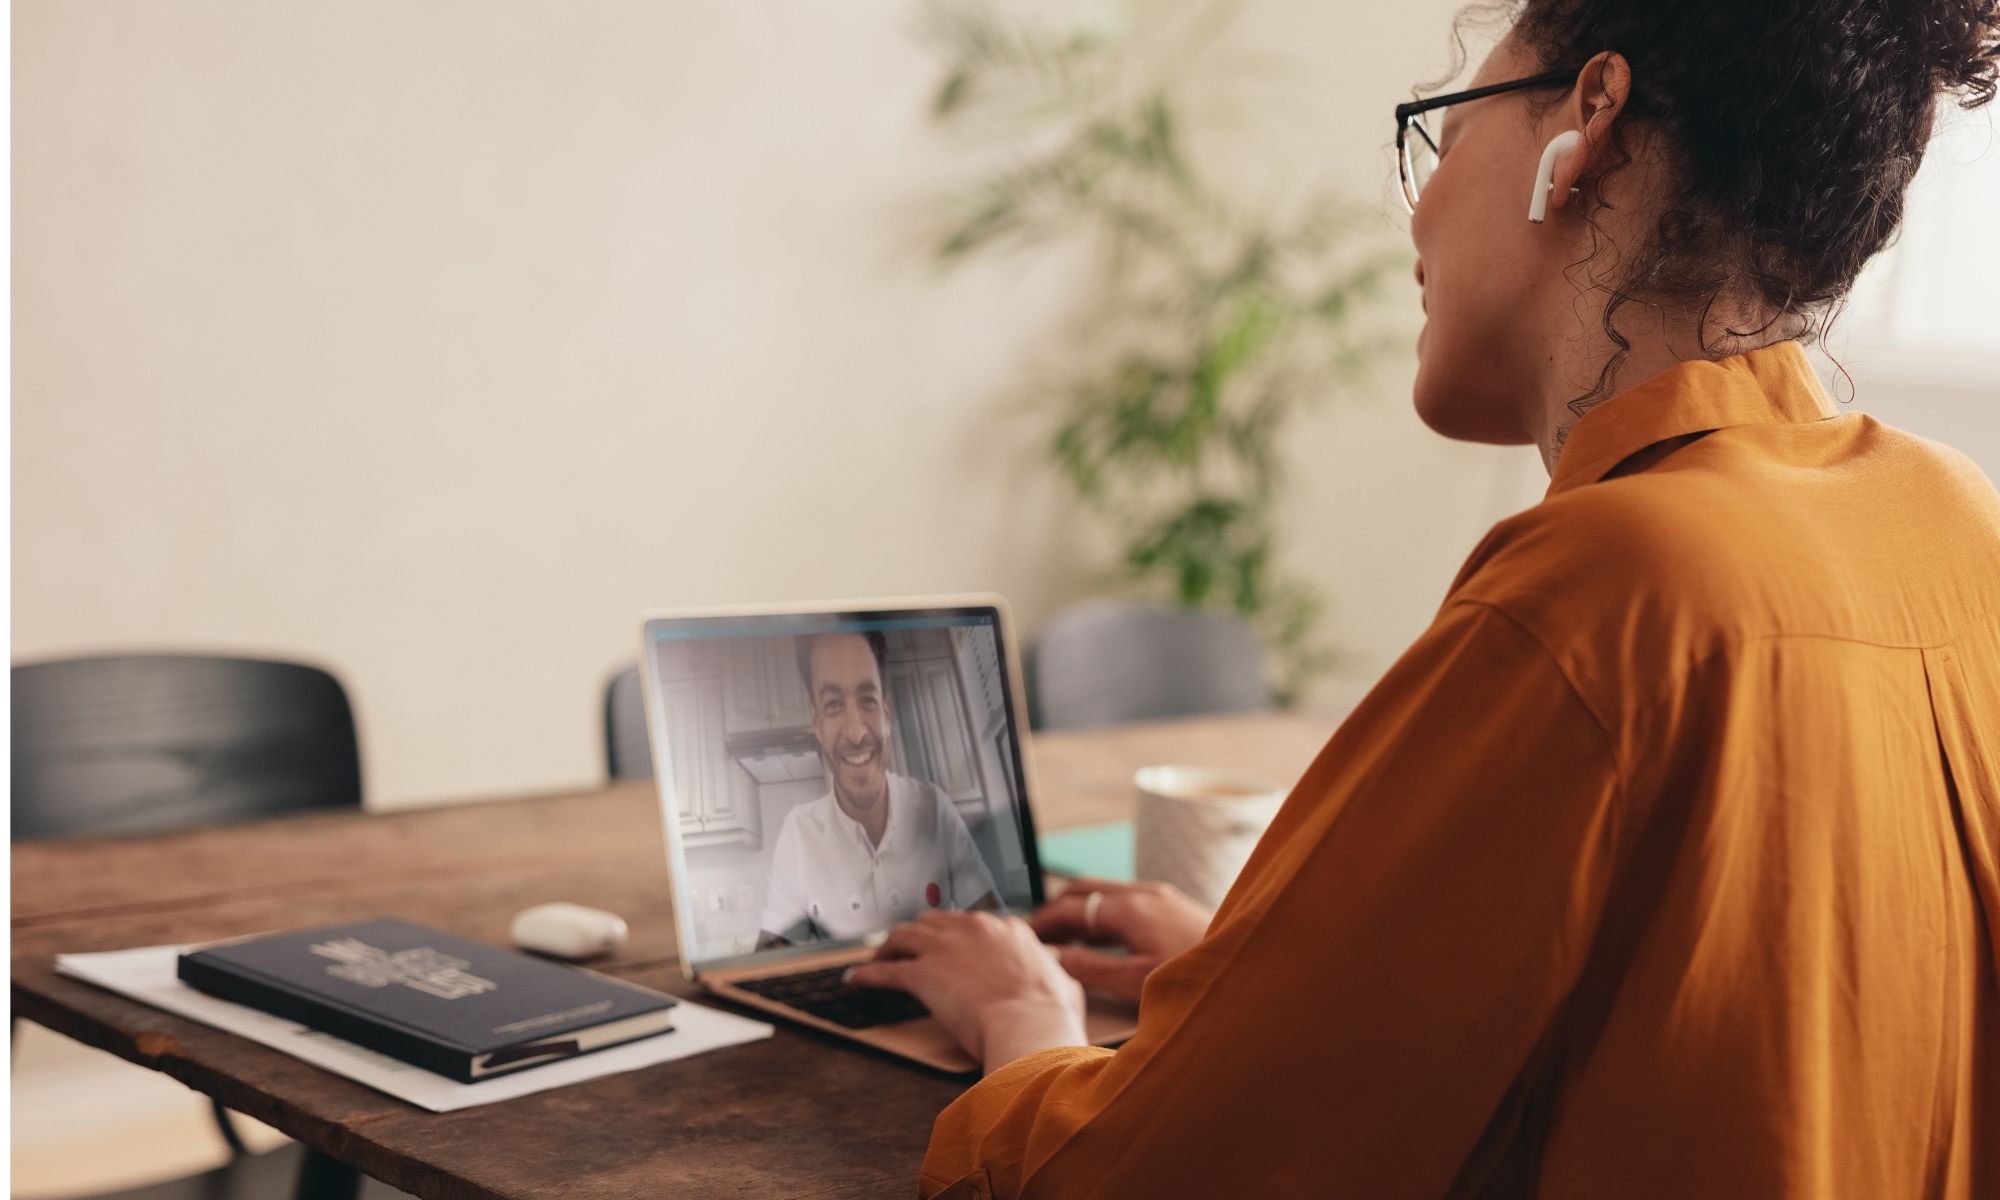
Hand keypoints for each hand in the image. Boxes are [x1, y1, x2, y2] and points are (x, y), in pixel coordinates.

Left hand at [846, 911, 1086, 1071]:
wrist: (1029, 1025)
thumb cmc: (1049, 1013)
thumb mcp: (1063, 985)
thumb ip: (1055, 973)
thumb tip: (1058, 974)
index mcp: (1007, 929)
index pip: (972, 924)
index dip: (956, 935)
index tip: (949, 945)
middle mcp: (974, 929)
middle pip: (933, 922)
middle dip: (919, 935)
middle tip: (909, 948)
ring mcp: (945, 948)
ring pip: (904, 936)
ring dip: (889, 948)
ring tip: (879, 959)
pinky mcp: (923, 973)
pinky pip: (885, 970)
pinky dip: (868, 974)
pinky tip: (856, 980)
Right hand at [1026, 878, 1213, 1003]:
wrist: (1251, 969)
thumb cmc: (1195, 978)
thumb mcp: (1135, 981)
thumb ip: (1091, 968)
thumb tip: (1054, 959)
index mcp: (1130, 907)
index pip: (1070, 906)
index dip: (1042, 921)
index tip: (1023, 935)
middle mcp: (1144, 893)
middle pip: (1084, 890)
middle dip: (1056, 910)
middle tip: (1038, 934)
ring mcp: (1161, 896)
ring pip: (1106, 893)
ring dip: (1081, 911)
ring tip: (1064, 939)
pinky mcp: (1174, 906)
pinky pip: (1126, 900)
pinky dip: (1104, 915)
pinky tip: (1104, 941)